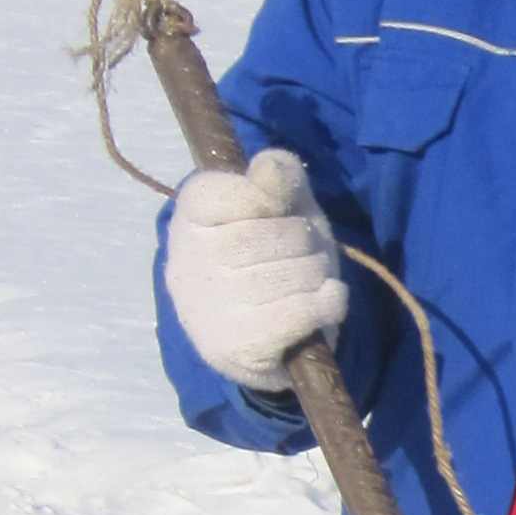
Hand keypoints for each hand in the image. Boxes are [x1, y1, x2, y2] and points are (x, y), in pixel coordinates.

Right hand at [165, 151, 347, 392]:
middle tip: (303, 253)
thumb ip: (279, 178)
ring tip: (310, 279)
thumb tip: (270, 167)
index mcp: (189, 218)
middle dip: (305, 241)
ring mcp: (208, 309)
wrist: (268, 340)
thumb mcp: (282, 208)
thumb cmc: (274, 259)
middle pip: (272, 235)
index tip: (276, 212)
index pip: (237, 191)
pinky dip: (328, 302)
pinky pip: (302, 311)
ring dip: (319, 273)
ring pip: (291, 274)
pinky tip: (322, 303)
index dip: (273, 199)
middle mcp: (187, 264)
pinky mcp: (234, 347)